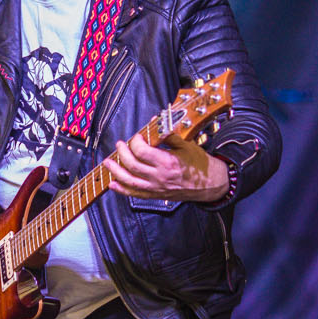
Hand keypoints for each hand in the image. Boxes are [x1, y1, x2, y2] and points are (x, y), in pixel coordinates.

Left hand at [103, 133, 227, 202]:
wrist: (209, 184)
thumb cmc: (199, 164)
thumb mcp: (186, 145)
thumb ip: (168, 136)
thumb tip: (155, 123)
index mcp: (167, 162)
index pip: (142, 152)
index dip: (135, 142)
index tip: (137, 136)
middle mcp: (159, 177)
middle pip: (132, 165)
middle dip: (122, 153)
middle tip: (120, 144)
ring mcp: (156, 188)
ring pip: (129, 181)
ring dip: (115, 171)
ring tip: (107, 162)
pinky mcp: (155, 195)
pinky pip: (135, 194)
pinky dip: (122, 190)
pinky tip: (113, 184)